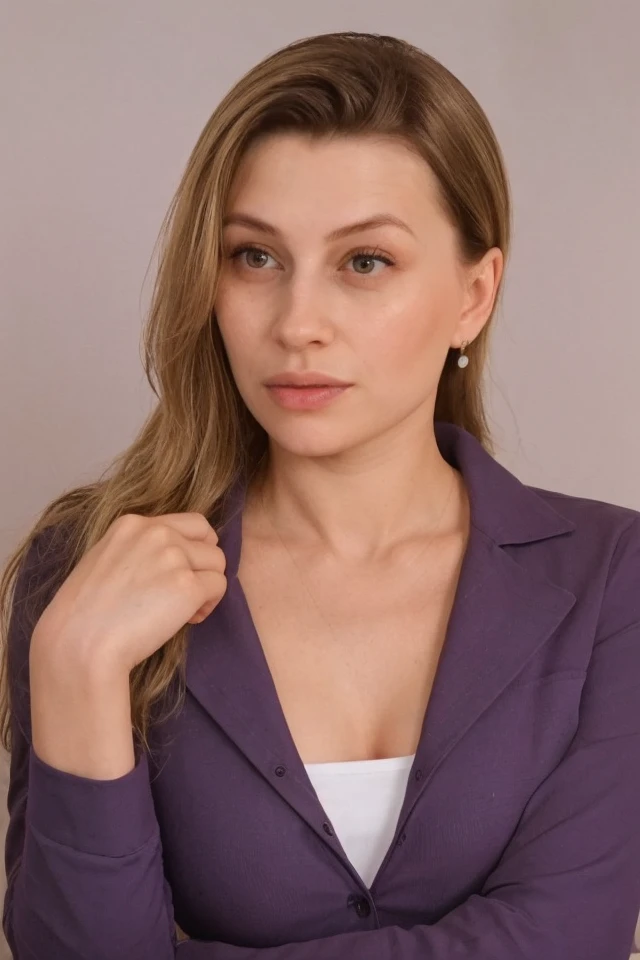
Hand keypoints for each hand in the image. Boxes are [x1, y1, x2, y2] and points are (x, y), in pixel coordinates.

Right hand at [31, 512, 226, 676]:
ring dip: (207, 587)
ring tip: (183, 611)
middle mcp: (156, 532)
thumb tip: (174, 556)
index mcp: (133, 523)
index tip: (179, 571)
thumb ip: (139, 549)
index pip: (192, 522)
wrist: (79, 644)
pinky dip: (208, 606)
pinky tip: (187, 621)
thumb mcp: (105, 559)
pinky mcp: (188, 586)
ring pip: (218, 563)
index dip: (194, 548)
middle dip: (203, 566)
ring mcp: (174, 557)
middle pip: (209, 541)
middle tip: (183, 593)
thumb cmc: (84, 614)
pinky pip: (219, 588)